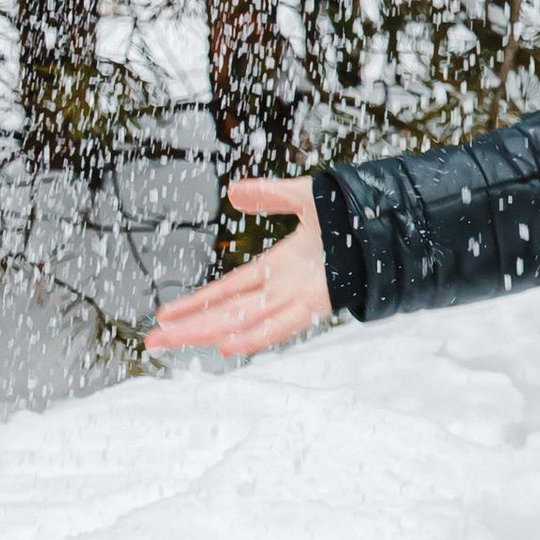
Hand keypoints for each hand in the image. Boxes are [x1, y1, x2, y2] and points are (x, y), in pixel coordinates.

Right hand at [144, 177, 336, 365]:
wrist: (387, 219)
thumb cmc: (352, 215)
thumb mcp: (301, 197)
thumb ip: (268, 195)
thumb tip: (233, 192)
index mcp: (277, 268)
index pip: (226, 291)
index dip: (196, 303)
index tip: (166, 316)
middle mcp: (283, 288)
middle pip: (226, 312)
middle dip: (188, 327)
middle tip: (151, 341)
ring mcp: (297, 297)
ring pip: (243, 322)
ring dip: (206, 333)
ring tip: (172, 344)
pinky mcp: (317, 302)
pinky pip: (280, 324)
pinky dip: (255, 336)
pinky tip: (227, 347)